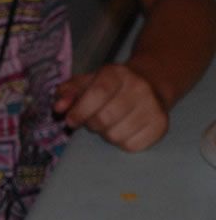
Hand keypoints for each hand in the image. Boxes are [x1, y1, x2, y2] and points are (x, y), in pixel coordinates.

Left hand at [53, 64, 168, 151]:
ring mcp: (153, 106)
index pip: (98, 93)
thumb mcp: (86, 82)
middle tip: (95, 118)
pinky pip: (132, 146)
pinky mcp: (161, 124)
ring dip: (107, 134)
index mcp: (118, 73)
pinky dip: (123, 142)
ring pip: (116, 135)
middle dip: (92, 123)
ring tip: (112, 122)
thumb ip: (67, 92)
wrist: (150, 83)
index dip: (80, 110)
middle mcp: (140, 87)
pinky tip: (126, 128)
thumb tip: (58, 107)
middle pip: (104, 119)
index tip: (70, 120)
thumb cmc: (108, 87)